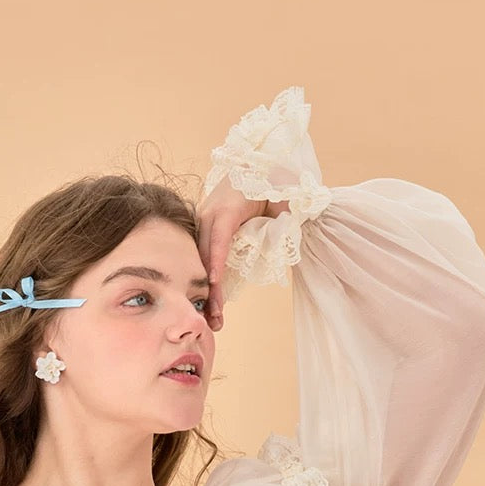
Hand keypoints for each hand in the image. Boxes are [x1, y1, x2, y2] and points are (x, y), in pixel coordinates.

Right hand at [195, 181, 289, 330]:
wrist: (256, 165)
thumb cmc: (271, 181)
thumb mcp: (283, 196)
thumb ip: (283, 217)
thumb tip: (280, 239)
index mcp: (228, 206)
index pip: (220, 235)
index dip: (216, 258)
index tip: (213, 282)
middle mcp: (209, 215)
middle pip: (205, 255)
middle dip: (209, 289)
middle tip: (215, 318)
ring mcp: (203, 224)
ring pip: (200, 261)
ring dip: (206, 292)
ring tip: (215, 320)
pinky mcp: (204, 233)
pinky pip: (204, 259)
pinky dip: (207, 283)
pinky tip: (213, 305)